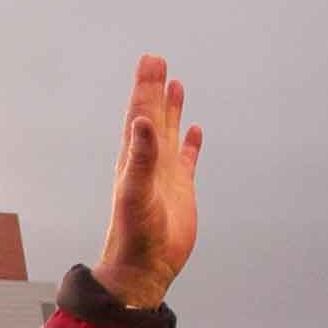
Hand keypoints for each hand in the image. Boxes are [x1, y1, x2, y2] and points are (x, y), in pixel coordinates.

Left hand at [93, 56, 203, 309]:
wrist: (144, 267)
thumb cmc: (134, 234)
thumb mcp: (136, 192)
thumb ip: (140, 156)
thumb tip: (142, 121)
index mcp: (134, 158)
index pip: (141, 114)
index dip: (145, 88)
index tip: (150, 61)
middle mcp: (148, 162)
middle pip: (153, 116)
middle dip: (155, 88)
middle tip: (157, 60)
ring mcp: (164, 175)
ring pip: (169, 133)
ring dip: (171, 109)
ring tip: (174, 84)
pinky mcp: (180, 190)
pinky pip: (186, 159)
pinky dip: (190, 143)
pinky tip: (193, 130)